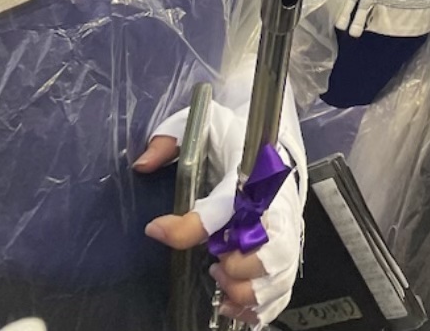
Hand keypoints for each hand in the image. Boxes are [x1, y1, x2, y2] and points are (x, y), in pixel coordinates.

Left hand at [136, 119, 302, 324]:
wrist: (267, 137)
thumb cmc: (231, 135)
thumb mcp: (196, 125)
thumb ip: (168, 142)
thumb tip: (142, 166)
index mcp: (251, 171)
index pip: (225, 205)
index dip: (188, 226)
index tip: (156, 229)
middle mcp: (274, 204)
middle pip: (270, 249)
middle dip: (239, 268)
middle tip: (214, 263)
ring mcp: (284, 229)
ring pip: (279, 272)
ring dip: (248, 289)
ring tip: (222, 278)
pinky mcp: (287, 248)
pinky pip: (283, 287)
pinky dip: (260, 305)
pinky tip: (235, 302)